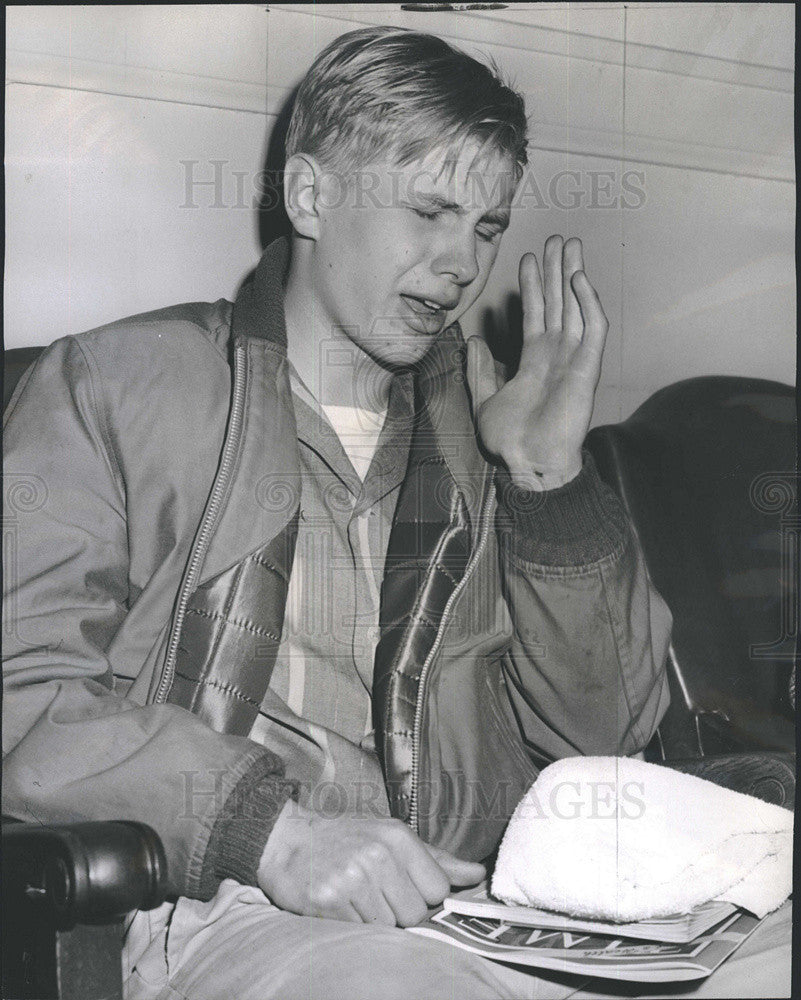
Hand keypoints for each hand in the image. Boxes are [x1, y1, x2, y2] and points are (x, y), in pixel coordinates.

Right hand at [257, 799, 484, 925]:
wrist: (289, 841)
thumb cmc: (348, 839)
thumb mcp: (392, 837)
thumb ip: (436, 859)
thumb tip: (477, 874)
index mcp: (398, 837)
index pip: (438, 888)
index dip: (423, 894)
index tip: (403, 885)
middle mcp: (378, 855)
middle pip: (416, 913)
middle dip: (399, 910)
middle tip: (376, 891)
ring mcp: (353, 879)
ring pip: (390, 927)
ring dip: (375, 919)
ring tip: (357, 896)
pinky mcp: (329, 902)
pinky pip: (361, 932)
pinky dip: (353, 925)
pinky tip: (341, 904)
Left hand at [466, 235, 608, 490]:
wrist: (529, 463)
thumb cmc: (511, 440)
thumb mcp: (483, 401)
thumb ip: (479, 371)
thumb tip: (472, 341)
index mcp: (534, 360)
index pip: (535, 313)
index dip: (533, 285)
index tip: (529, 257)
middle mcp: (556, 355)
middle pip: (558, 302)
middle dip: (557, 270)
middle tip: (556, 238)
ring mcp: (573, 359)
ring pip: (575, 307)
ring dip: (573, 276)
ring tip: (569, 245)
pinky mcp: (587, 368)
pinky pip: (592, 330)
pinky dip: (587, 304)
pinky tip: (579, 280)